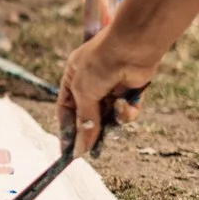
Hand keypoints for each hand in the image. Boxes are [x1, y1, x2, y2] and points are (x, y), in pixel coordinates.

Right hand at [56, 23, 156, 155]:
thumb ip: (85, 122)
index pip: (67, 109)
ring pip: (108, 117)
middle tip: (90, 152)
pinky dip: (125, 112)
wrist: (132, 47)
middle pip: (88, 115)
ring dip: (110, 123)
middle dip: (90, 132)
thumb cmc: (100, 64)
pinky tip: (125, 104)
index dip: (67, 129)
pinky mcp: (130, 92)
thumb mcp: (84, 93)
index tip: (68, 150)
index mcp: (73, 78)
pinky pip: (125, 112)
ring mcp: (112, 88)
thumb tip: (80, 150)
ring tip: (110, 128)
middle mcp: (92, 83)